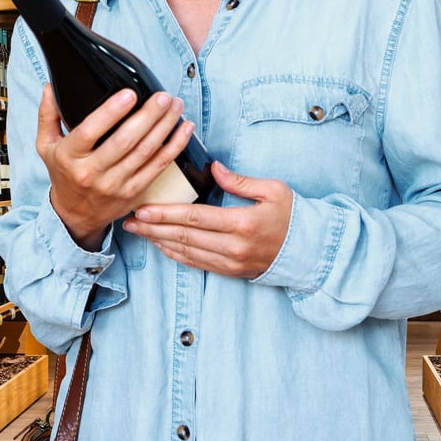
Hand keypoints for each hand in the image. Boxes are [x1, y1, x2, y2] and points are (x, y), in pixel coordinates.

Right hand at [37, 83, 195, 250]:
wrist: (75, 215)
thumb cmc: (64, 174)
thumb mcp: (46, 146)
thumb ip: (48, 115)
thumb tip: (51, 87)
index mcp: (70, 156)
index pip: (91, 131)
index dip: (111, 112)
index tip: (129, 94)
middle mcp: (92, 172)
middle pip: (125, 141)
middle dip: (148, 116)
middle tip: (162, 96)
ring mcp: (116, 185)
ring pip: (146, 152)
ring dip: (165, 127)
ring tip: (175, 106)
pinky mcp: (134, 192)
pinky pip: (158, 167)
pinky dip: (174, 147)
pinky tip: (184, 129)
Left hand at [121, 162, 292, 278]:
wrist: (311, 252)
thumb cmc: (294, 217)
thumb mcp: (273, 190)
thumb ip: (240, 181)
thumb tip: (215, 169)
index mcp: (242, 223)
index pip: (194, 217)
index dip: (165, 213)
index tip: (143, 208)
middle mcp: (233, 246)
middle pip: (183, 236)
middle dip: (153, 227)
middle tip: (129, 219)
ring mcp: (231, 262)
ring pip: (186, 252)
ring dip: (159, 241)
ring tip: (139, 231)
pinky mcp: (230, 271)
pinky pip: (196, 263)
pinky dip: (175, 254)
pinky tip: (160, 245)